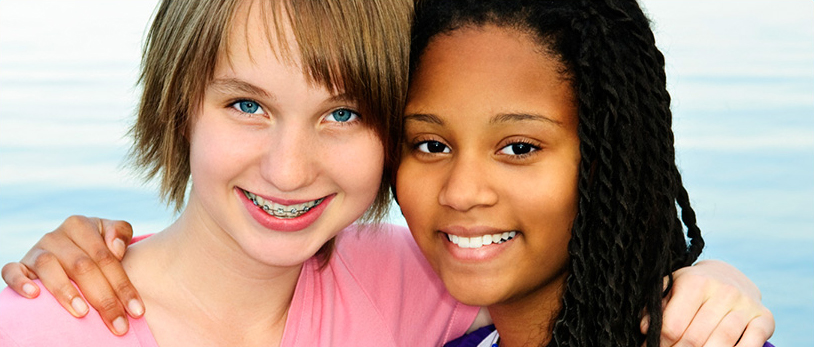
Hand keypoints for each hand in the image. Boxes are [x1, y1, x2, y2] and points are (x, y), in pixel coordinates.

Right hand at [0, 215, 142, 334]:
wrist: (68, 248)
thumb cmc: (95, 247)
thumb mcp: (112, 235)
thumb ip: (120, 233)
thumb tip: (116, 249)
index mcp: (81, 225)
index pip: (107, 258)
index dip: (123, 286)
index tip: (137, 311)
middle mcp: (57, 236)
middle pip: (83, 267)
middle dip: (104, 299)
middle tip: (118, 324)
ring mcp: (36, 250)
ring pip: (49, 267)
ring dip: (66, 291)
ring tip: (82, 312)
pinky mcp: (19, 265)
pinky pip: (12, 271)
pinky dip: (20, 282)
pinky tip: (34, 296)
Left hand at [644, 260, 773, 345]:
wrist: (729, 277)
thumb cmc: (692, 288)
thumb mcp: (670, 289)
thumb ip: (655, 307)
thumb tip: (644, 328)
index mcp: (694, 282)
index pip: (672, 326)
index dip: (661, 343)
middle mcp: (722, 291)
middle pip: (695, 338)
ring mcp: (745, 304)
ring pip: (722, 343)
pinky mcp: (764, 317)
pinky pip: (751, 344)